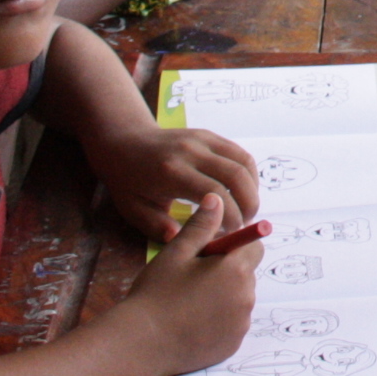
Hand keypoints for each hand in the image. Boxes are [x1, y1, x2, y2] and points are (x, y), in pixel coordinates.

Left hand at [82, 120, 262, 247]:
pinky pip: (239, 154)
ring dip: (252, 189)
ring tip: (246, 209)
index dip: (231, 215)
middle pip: (236, 175)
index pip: (215, 192)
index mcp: (172, 172)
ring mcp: (202, 139)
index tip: (230, 233)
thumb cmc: (128, 180)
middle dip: (249, 203)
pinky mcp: (209, 135)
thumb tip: (182, 239)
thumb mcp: (133, 209)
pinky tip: (241, 192)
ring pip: (243, 162)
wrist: (124, 142)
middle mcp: (191, 151)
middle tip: (245, 224)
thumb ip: (157, 227)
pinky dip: (248, 175)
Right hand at [113, 191, 264, 375]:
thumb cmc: (156, 294)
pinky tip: (192, 323)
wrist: (141, 344)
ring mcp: (241, 325)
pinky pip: (233, 325)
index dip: (234, 245)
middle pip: (247, 274)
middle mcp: (246, 297)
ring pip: (239, 300)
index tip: (210, 251)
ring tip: (189, 302)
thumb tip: (216, 199)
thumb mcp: (176, 252)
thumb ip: (200, 225)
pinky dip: (219, 321)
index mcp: (235, 270)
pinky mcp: (233, 345)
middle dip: (228, 271)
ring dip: (224, 296)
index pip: (254, 247)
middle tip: (193, 278)